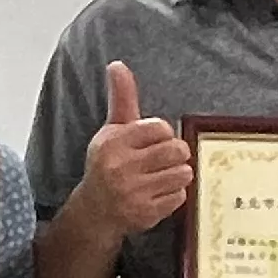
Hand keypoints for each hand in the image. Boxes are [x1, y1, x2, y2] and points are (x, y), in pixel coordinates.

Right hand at [69, 59, 191, 236]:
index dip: (162, 135)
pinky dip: (173, 196)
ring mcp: (133, 193)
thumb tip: (117, 64)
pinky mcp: (145, 213)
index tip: (151, 143)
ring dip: (176, 175)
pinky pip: (179, 197)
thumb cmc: (108, 163)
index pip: (161, 128)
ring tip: (160, 178)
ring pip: (182, 174)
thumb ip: (121, 98)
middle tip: (161, 161)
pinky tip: (156, 195)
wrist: (94, 211)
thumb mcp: (111, 130)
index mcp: (113, 142)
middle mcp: (120, 167)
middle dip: (175, 154)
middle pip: (177, 150)